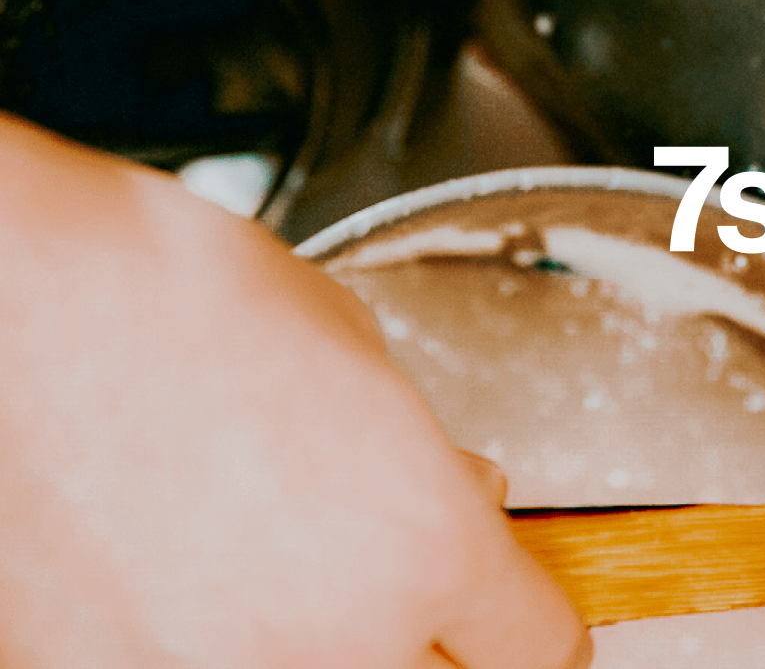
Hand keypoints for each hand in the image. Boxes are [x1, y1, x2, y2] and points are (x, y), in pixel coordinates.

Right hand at [0, 116, 588, 668]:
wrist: (6, 307)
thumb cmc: (167, 301)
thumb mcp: (356, 355)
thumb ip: (425, 459)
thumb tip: (462, 494)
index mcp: (430, 548)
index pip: (541, 648)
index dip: (528, 616)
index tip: (511, 605)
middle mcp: (341, 646)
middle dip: (434, 640)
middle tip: (393, 582)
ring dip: (324, 648)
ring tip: (272, 574)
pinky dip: (202, 651)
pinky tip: (181, 588)